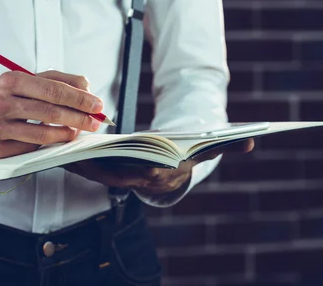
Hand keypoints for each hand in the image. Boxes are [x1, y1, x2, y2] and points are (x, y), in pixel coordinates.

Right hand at [0, 70, 103, 157]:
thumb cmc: (8, 96)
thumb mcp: (30, 80)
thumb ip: (61, 81)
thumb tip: (87, 90)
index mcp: (11, 81)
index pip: (54, 90)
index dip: (79, 99)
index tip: (97, 105)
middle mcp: (0, 103)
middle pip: (50, 113)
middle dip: (79, 118)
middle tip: (95, 121)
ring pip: (43, 134)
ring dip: (66, 134)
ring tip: (76, 131)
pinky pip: (30, 148)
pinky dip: (46, 144)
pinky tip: (53, 138)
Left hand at [66, 138, 254, 195]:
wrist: (172, 175)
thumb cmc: (185, 158)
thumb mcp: (204, 150)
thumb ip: (227, 146)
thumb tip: (254, 141)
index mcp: (160, 175)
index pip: (142, 170)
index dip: (125, 161)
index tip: (111, 149)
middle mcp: (141, 181)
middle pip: (115, 173)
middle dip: (96, 163)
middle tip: (79, 148)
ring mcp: (126, 180)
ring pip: (100, 174)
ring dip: (84, 163)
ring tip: (68, 146)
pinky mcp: (113, 177)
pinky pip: (95, 171)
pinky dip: (83, 163)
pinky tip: (70, 150)